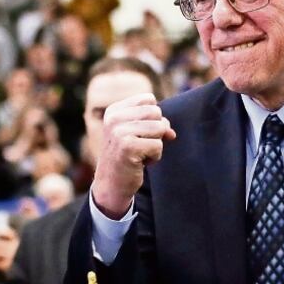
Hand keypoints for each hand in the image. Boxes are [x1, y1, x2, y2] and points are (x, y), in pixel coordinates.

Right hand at [91, 93, 176, 218]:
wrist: (112, 184)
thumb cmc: (128, 156)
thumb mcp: (140, 135)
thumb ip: (158, 125)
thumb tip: (171, 133)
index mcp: (114, 110)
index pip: (149, 99)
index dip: (154, 117)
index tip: (141, 133)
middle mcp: (114, 118)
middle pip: (156, 112)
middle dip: (157, 131)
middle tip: (141, 145)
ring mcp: (119, 131)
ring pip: (160, 128)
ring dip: (156, 145)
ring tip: (140, 154)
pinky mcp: (128, 146)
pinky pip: (158, 146)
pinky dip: (154, 157)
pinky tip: (140, 162)